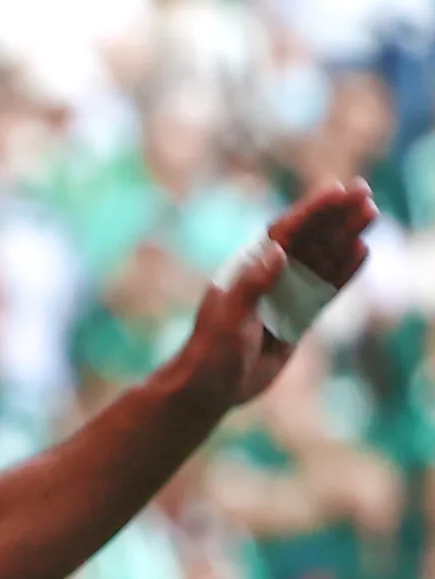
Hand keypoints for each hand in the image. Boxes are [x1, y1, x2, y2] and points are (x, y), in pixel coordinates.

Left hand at [168, 180, 375, 413]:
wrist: (209, 388)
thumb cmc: (210, 351)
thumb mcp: (230, 316)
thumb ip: (253, 285)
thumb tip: (277, 250)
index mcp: (247, 270)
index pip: (284, 233)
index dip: (311, 211)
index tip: (337, 190)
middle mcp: (268, 278)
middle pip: (308, 240)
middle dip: (335, 216)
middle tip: (364, 192)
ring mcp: (284, 297)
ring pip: (321, 260)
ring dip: (344, 236)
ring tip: (370, 213)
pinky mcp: (296, 318)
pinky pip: (325, 289)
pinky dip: (343, 271)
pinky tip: (361, 252)